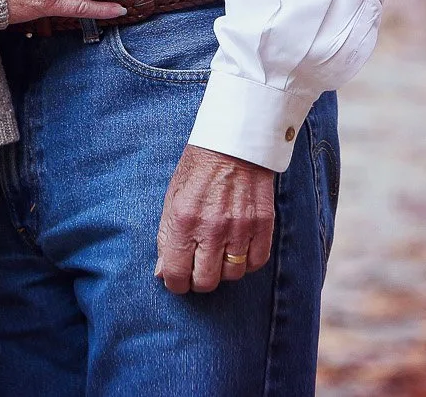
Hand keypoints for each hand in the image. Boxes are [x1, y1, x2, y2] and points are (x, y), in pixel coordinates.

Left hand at [154, 146, 275, 294]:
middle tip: (198, 267)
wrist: (234, 143)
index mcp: (184, 220)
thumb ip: (167, 237)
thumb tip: (163, 272)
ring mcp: (240, 227)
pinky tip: (239, 248)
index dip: (175, 283)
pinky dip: (247, 262)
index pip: (177, 274)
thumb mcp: (172, 198)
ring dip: (224, 269)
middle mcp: (212, 227)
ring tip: (219, 253)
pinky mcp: (263, 224)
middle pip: (206, 281)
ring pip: (232, 275)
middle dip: (198, 280)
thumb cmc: (198, 169)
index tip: (178, 278)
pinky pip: (256, 262)